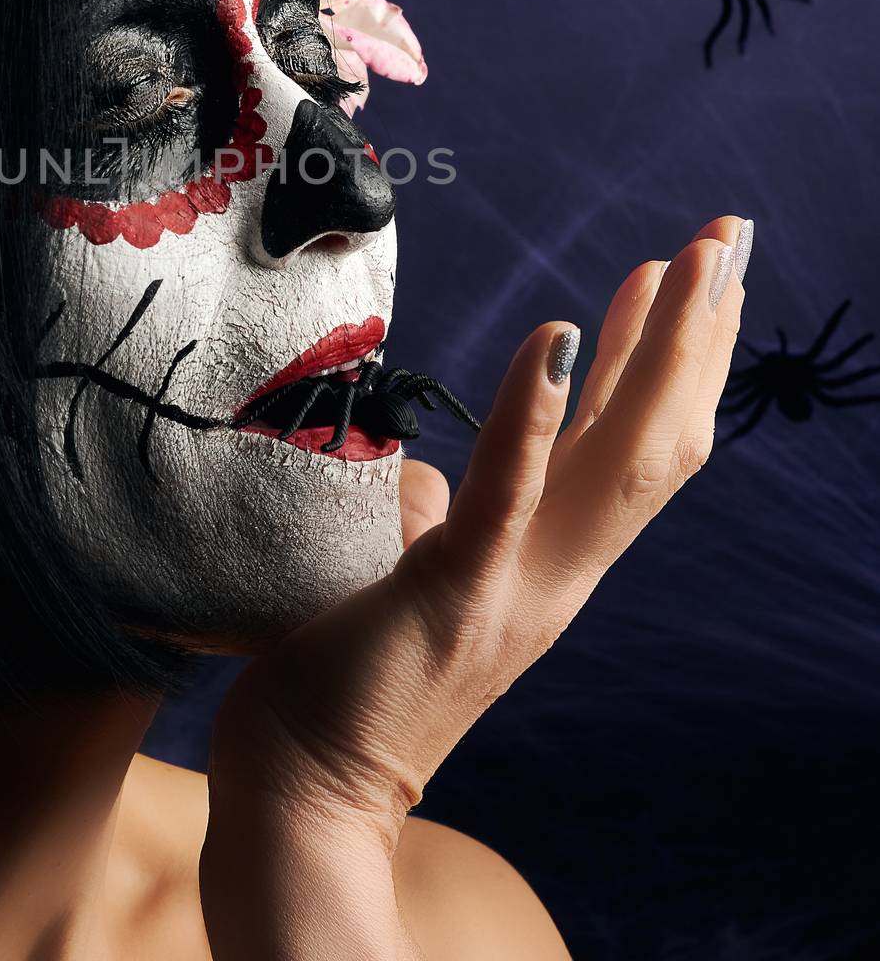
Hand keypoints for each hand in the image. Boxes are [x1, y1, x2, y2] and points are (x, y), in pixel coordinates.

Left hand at [200, 216, 750, 959]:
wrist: (305, 793)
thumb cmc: (348, 678)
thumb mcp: (408, 578)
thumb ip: (437, 520)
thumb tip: (426, 471)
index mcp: (549, 563)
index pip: (630, 444)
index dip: (666, 359)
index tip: (684, 275)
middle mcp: (558, 574)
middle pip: (654, 438)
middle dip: (697, 335)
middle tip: (728, 239)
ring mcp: (516, 588)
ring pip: (616, 459)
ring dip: (657, 353)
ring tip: (684, 264)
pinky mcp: (452, 595)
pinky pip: (506, 494)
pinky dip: (536, 416)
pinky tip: (554, 338)